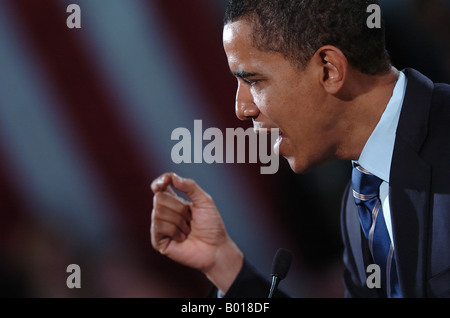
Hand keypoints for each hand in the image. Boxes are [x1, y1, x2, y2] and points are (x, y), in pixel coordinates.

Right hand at [150, 172, 243, 292]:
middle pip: (159, 198)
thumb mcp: (204, 201)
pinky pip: (158, 226)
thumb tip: (171, 176)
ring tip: (187, 230)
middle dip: (179, 208)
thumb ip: (190, 186)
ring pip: (158, 212)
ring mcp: (160, 227)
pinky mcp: (158, 241)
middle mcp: (164, 213)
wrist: (216, 248)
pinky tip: (182, 238)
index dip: (159, 182)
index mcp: (174, 201)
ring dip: (178, 221)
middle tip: (190, 219)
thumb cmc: (212, 226)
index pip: (159, 187)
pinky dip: (174, 231)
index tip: (165, 181)